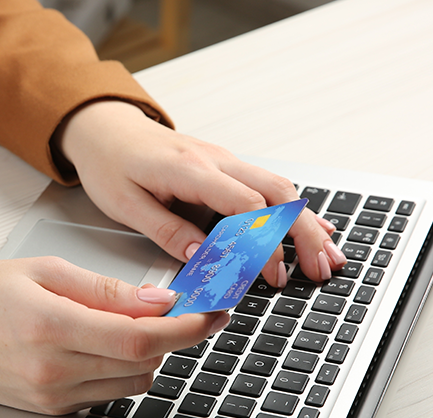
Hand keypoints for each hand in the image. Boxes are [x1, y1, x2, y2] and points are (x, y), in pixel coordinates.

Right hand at [0, 257, 228, 414]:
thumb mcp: (42, 269)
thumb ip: (105, 290)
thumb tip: (158, 300)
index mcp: (51, 326)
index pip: (141, 339)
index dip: (187, 328)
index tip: (213, 313)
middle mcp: (53, 370)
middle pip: (144, 365)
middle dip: (175, 338)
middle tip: (182, 310)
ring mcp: (50, 396)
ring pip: (131, 384)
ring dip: (147, 356)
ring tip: (127, 324)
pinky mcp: (48, 408)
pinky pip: (105, 394)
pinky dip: (118, 370)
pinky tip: (101, 344)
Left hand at [55, 100, 345, 284]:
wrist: (105, 129)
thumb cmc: (110, 164)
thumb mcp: (125, 205)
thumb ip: (166, 231)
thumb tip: (202, 257)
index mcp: (190, 169)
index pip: (245, 205)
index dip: (265, 242)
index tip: (274, 274)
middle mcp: (215, 160)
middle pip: (277, 193)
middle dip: (305, 232)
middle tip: (320, 269)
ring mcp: (224, 160)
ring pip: (280, 188)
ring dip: (308, 222)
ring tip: (327, 256)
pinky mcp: (225, 167)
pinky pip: (268, 185)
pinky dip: (294, 209)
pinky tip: (315, 227)